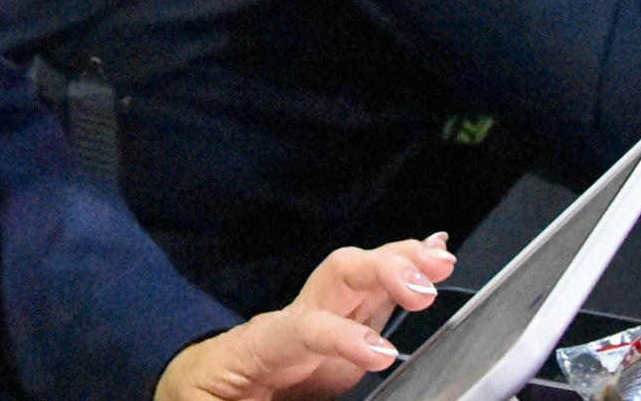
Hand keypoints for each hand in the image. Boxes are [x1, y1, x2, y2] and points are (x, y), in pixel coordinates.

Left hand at [156, 235, 456, 400]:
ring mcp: (320, 321)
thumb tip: (300, 397)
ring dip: (403, 262)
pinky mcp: (340, 334)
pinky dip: (407, 271)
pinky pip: (375, 298)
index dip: (343, 337)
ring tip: (441, 259)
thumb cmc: (202, 394)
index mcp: (260, 345)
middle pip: (336, 278)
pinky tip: (436, 255)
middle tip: (423, 287)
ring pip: (362, 278)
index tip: (381, 356)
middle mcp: (294, 320)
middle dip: (380, 272)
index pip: (304, 329)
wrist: (199, 383)